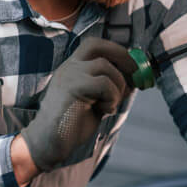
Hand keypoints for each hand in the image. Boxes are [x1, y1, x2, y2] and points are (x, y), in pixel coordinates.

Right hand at [19, 37, 135, 171]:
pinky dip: (111, 97)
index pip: (95, 45)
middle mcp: (70, 67)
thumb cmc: (73, 123)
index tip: (133, 64)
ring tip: (110, 104)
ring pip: (105, 67)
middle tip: (136, 72)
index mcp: (74, 68)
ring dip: (118, 86)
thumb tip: (135, 78)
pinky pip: (104, 83)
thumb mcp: (96, 100)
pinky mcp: (72, 87)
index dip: (116, 50)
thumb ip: (110, 87)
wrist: (50, 141)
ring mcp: (69, 75)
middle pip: (97, 45)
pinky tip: (104, 110)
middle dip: (122, 56)